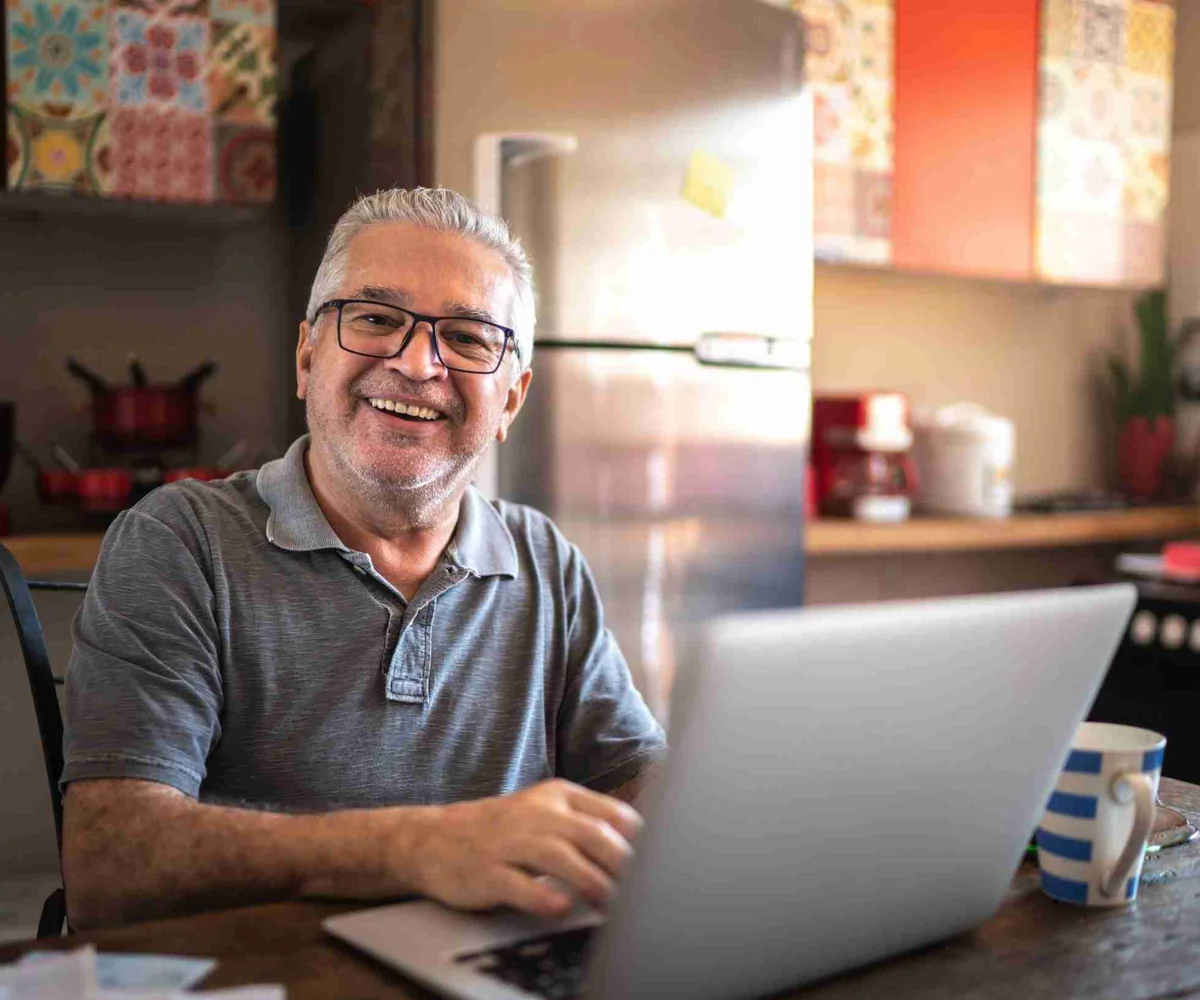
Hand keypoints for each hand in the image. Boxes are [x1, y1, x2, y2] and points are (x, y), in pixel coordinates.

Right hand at [406, 779, 642, 916]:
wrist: (432, 838)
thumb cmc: (502, 831)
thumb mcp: (544, 813)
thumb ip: (586, 825)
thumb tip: (642, 849)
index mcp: (557, 796)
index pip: (611, 813)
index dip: (639, 841)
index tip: (659, 865)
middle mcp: (536, 813)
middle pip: (592, 834)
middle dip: (623, 864)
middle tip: (644, 891)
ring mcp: (509, 841)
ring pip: (560, 858)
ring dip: (592, 882)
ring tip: (613, 905)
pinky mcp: (486, 870)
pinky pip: (519, 884)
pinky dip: (543, 896)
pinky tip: (561, 906)